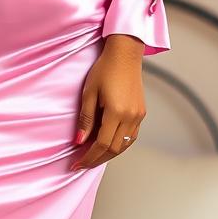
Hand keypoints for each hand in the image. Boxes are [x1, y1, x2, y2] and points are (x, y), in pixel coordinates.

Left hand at [70, 35, 146, 169]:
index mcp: (117, 112)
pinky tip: (108, 145)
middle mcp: (131, 117)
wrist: (125, 55)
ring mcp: (138, 116)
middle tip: (81, 163)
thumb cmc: (105, 69)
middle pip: (114, 149)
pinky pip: (130, 137)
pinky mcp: (141, 113)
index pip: (101, 144)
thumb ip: (86, 118)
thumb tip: (79, 141)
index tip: (76, 163)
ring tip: (92, 156)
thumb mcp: (89, 92)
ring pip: (124, 145)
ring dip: (108, 154)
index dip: (88, 157)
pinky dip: (118, 144)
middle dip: (97, 159)